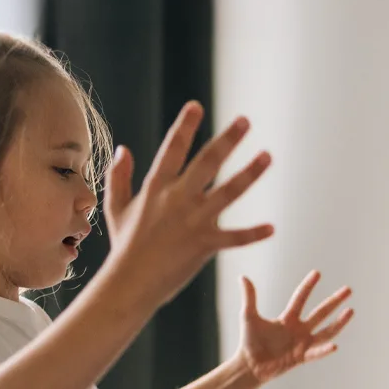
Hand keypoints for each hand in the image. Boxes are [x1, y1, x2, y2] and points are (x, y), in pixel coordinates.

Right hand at [99, 103, 273, 310]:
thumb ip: (119, 177)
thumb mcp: (116, 208)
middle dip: (228, 140)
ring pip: (229, 192)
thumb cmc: (125, 246)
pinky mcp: (205, 244)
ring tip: (268, 156)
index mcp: (156, 188)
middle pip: (208, 162)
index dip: (184, 126)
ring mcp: (194, 221)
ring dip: (250, 173)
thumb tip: (123, 149)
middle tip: (245, 121)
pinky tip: (271, 228)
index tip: (196, 106)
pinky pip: (235, 238)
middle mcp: (178, 199)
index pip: (172, 149)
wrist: (131, 282)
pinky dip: (253, 234)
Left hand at [238, 271, 353, 383]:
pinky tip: (334, 346)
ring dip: (339, 322)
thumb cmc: (249, 341)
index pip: (300, 298)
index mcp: (288, 318)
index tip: (317, 273)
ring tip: (351, 311)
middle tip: (348, 289)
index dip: (308, 286)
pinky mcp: (300, 358)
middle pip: (321, 312)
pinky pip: (315, 353)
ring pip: (325, 331)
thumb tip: (243, 277)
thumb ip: (250, 298)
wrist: (249, 366)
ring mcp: (302, 344)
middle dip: (334, 301)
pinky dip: (324, 351)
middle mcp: (298, 329)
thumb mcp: (249, 317)